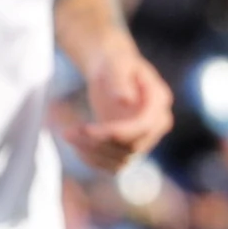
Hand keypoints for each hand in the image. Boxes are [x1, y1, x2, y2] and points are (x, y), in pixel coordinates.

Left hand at [62, 43, 174, 172]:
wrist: (112, 69)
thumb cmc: (114, 62)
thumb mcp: (116, 63)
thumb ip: (120, 80)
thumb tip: (126, 100)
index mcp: (159, 101)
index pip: (143, 127)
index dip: (115, 132)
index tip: (85, 128)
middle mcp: (157, 124)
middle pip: (131, 146)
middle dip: (98, 143)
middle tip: (68, 132)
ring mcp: (145, 138)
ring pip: (122, 160)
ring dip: (93, 153)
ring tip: (68, 135)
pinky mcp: (129, 148)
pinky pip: (114, 165)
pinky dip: (94, 160)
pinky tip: (76, 145)